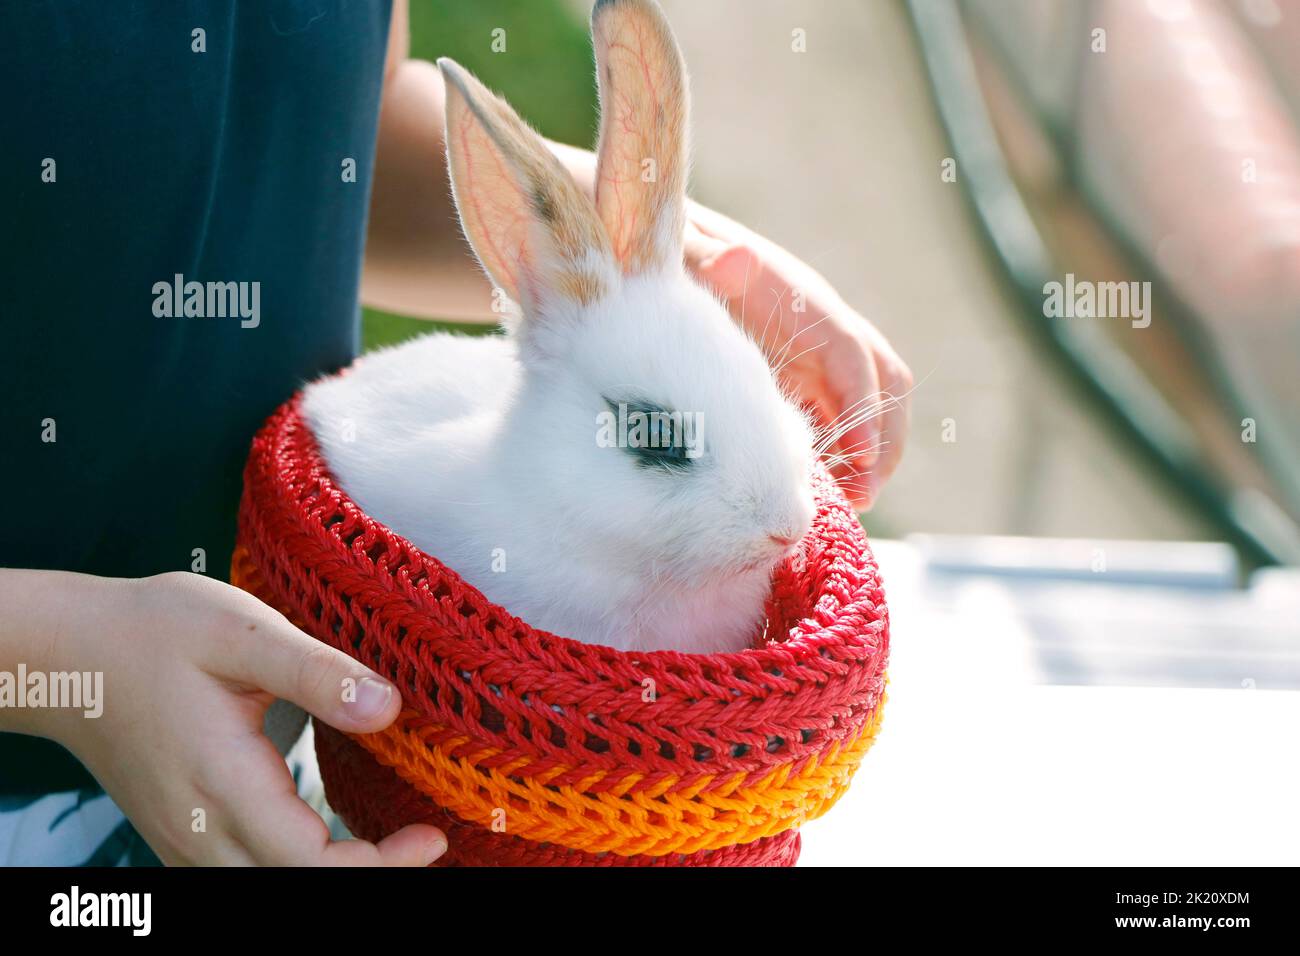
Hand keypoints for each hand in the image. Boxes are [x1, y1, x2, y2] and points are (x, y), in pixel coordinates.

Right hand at [44, 571, 446, 865]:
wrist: (71, 654)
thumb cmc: (156, 633)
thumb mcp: (242, 632)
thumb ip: (316, 673)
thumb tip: (389, 708)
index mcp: (222, 783)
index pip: (310, 864)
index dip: (379, 864)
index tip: (432, 837)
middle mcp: (200, 830)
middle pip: (295, 888)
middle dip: (367, 877)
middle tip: (424, 841)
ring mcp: (186, 841)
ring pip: (268, 888)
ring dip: (332, 875)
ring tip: (392, 844)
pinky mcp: (183, 836)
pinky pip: (245, 875)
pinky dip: (298, 869)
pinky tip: (335, 841)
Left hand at [684, 207, 911, 509]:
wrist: (676, 262)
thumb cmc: (683, 264)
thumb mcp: (690, 259)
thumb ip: (709, 259)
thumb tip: (734, 260)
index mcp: (804, 304)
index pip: (852, 355)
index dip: (863, 404)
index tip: (859, 455)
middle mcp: (824, 331)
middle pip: (883, 382)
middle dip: (884, 437)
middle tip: (865, 494)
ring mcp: (817, 360)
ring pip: (869, 407)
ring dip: (870, 454)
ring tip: (854, 503)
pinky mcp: (802, 384)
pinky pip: (837, 422)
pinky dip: (842, 457)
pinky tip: (825, 494)